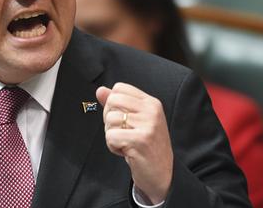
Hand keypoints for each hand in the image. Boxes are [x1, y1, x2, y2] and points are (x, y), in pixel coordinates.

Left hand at [96, 82, 172, 204]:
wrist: (162, 174)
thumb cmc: (147, 147)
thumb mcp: (135, 121)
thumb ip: (118, 105)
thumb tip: (100, 90)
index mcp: (151, 103)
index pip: (119, 88)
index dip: (112, 104)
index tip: (122, 119)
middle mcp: (151, 110)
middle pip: (112, 101)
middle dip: (109, 119)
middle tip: (122, 132)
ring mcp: (148, 125)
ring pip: (110, 119)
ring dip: (112, 135)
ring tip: (126, 143)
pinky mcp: (141, 140)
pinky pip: (111, 136)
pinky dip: (113, 147)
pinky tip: (125, 151)